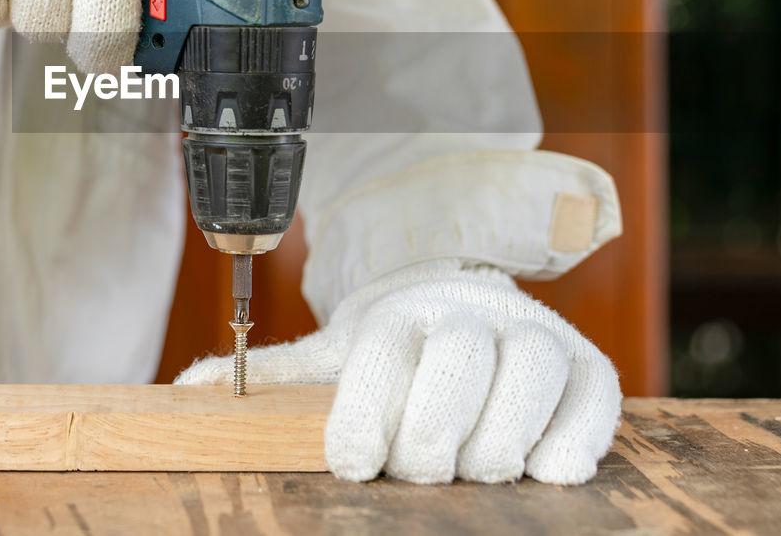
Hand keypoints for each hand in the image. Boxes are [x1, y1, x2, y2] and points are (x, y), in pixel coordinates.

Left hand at [176, 260, 621, 484]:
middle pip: (455, 371)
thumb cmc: (398, 354)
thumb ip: (275, 380)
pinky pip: (593, 406)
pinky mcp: (589, 370)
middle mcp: (471, 316)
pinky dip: (566, 446)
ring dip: (493, 447)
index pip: (381, 361)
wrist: (467, 308)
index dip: (364, 420)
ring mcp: (536, 338)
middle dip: (429, 441)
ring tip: (471, 472)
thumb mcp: (334, 360)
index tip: (353, 465)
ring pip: (526, 385)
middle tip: (415, 472)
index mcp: (400, 315)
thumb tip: (187, 393)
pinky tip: (536, 471)